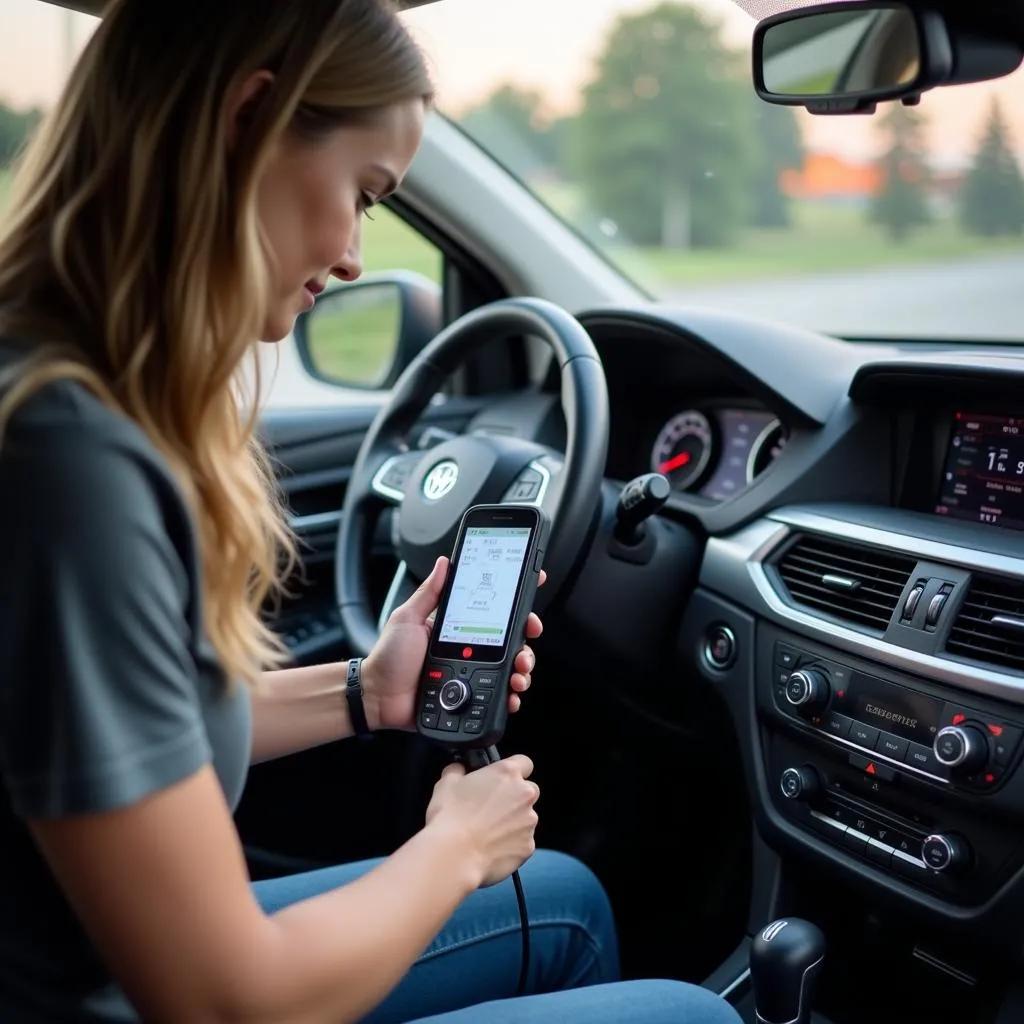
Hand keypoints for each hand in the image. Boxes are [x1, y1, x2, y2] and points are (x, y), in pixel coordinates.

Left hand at [361, 556, 546, 732]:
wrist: (377, 697)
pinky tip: (512, 693)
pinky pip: (498, 697)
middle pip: (510, 643)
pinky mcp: (471, 698)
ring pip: (510, 669)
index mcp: (458, 628)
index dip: (515, 605)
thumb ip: (429, 592)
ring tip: (519, 671)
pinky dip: (511, 696)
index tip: (531, 592)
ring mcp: (471, 674)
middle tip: (528, 639)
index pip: (493, 613)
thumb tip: (444, 562)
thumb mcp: (407, 618)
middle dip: (526, 641)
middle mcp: (469, 650)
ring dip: (523, 668)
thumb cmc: (388, 657)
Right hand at [426, 755, 538, 886]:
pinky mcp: (527, 846)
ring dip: (513, 822)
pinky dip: (511, 844)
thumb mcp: (446, 783)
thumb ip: (458, 770)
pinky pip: (523, 842)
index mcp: (507, 773)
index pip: (524, 762)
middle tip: (492, 808)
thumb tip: (459, 769)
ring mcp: (529, 822)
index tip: (502, 779)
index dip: (514, 770)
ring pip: (526, 818)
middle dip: (515, 797)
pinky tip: (491, 847)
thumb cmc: (450, 818)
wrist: (454, 856)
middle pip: (528, 791)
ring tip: (488, 831)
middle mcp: (524, 794)